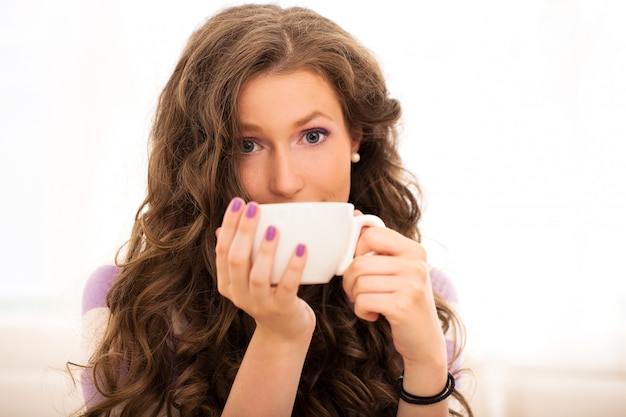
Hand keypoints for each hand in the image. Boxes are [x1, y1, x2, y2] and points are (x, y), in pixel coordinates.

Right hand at [215, 198, 315, 342]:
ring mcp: (260, 304)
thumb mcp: (247, 278)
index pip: (222, 250)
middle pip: (236, 260)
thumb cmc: (268, 296)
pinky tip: (301, 248)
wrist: (284, 333)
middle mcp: (239, 295)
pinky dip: (294, 267)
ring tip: (273, 228)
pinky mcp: (281, 309)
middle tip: (253, 206)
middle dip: (243, 231)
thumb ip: (237, 256)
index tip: (238, 202)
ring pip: (258, 275)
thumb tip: (222, 229)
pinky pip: (287, 286)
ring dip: (265, 250)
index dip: (229, 225)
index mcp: (227, 284)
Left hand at [341, 227, 446, 367]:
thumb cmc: (404, 301)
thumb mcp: (397, 269)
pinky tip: (373, 314)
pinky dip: (360, 310)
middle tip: (356, 291)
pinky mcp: (402, 306)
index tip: (362, 266)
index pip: (371, 235)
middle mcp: (416, 264)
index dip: (357, 251)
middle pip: (360, 262)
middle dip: (349, 280)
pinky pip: (363, 301)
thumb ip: (379, 244)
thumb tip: (356, 214)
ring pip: (359, 282)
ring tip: (368, 303)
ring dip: (355, 297)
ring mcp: (411, 285)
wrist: (424, 340)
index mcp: (414, 249)